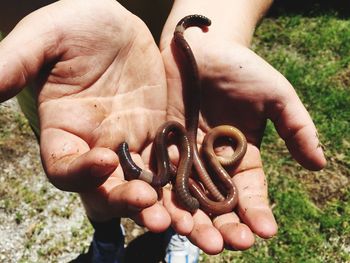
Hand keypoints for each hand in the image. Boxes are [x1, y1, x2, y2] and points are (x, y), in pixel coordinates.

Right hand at [0, 0, 170, 230]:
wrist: (116, 24)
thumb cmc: (76, 24)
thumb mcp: (44, 38)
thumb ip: (13, 65)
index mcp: (64, 131)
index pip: (64, 168)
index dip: (79, 172)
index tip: (103, 160)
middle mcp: (95, 146)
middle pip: (105, 190)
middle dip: (124, 202)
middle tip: (148, 207)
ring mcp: (129, 143)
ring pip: (141, 186)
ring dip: (158, 205)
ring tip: (179, 220)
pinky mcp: (158, 135)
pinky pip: (168, 166)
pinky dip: (180, 183)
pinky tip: (197, 194)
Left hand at [159, 29, 325, 252]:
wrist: (201, 48)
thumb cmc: (242, 69)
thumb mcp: (275, 96)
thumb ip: (295, 128)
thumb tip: (319, 164)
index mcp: (242, 158)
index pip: (250, 193)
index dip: (257, 212)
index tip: (264, 231)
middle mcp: (212, 165)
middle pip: (216, 203)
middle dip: (221, 226)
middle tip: (225, 244)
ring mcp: (184, 158)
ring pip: (186, 196)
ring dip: (189, 219)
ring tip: (192, 235)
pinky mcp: (158, 147)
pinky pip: (157, 175)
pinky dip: (159, 194)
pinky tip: (162, 211)